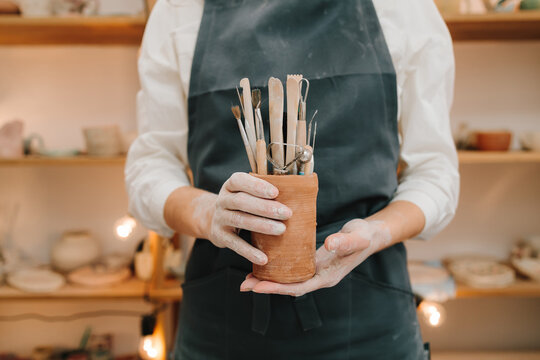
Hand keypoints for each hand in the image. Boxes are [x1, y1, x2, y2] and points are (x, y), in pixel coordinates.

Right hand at [203, 172, 291, 265]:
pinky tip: (263, 258)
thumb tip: (299, 196)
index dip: (257, 186)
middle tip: (287, 213)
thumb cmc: (242, 205)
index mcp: (231, 185)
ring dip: (262, 225)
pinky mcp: (219, 235)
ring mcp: (219, 217)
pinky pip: (234, 243)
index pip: (240, 180)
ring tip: (281, 230)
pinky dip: (249, 251)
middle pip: (242, 201)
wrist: (215, 220)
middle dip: (265, 207)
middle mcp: (222, 199)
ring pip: (240, 220)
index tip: (276, 192)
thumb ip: (264, 192)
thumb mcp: (247, 193)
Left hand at [239, 219, 391, 295]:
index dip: (278, 288)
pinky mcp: (312, 262)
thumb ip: (345, 242)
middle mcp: (319, 277)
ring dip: (269, 279)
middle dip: (267, 287)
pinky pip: (292, 269)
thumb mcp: (356, 236)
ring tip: (247, 278)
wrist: (369, 235)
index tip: (258, 287)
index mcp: (327, 276)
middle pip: (289, 287)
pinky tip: (264, 261)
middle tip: (244, 285)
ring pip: (288, 279)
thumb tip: (328, 244)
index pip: (299, 287)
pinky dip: (277, 268)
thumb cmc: (363, 236)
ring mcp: (315, 270)